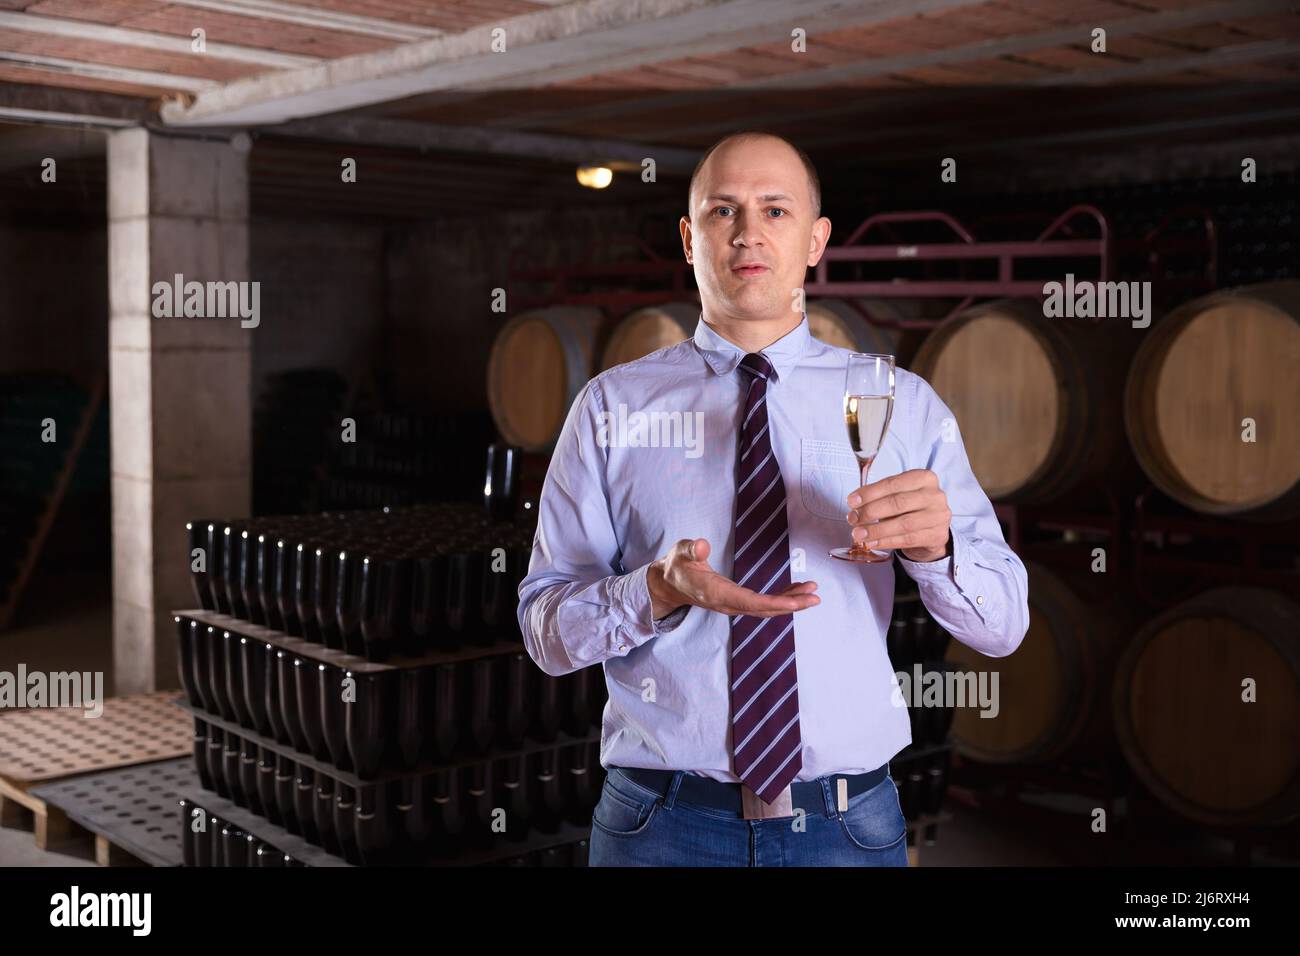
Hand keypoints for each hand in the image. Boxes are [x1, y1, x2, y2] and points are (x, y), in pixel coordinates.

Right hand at [647, 538, 818, 618]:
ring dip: (790, 602)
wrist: (669, 584)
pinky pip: (762, 604)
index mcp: (714, 592)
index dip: (772, 603)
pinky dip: (781, 599)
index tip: (794, 603)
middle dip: (791, 604)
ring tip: (812, 591)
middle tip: (815, 596)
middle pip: (763, 609)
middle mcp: (726, 603)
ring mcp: (733, 605)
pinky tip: (795, 591)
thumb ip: (691, 549)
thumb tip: (702, 545)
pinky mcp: (737, 601)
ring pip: (766, 608)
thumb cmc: (676, 566)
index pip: (747, 601)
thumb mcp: (680, 553)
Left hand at [846, 469, 951, 561]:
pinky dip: (886, 541)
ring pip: (903, 524)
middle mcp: (935, 495)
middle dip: (871, 511)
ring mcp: (939, 516)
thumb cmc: (911, 508)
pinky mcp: (937, 536)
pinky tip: (872, 543)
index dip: (870, 493)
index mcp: (924, 478)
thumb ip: (879, 496)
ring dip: (876, 530)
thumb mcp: (898, 494)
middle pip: (898, 503)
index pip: (893, 483)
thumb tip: (855, 506)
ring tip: (858, 534)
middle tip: (853, 519)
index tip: (852, 501)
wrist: (932, 528)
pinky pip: (908, 540)